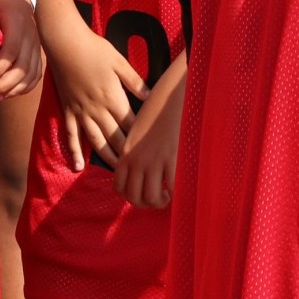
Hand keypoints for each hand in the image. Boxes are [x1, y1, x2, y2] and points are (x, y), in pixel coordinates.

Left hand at [0, 0, 43, 103]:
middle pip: (23, 66)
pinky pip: (36, 74)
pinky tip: (9, 94)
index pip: (12, 50)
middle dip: (5, 84)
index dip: (0, 67)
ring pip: (31, 73)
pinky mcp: (37, 52)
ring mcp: (36, 45)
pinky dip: (25, 87)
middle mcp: (31, 36)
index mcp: (17, 23)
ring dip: (14, 89)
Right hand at [44, 17, 142, 170]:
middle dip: (128, 153)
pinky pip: (71, 136)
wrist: (65, 43)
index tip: (151, 149)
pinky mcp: (68, 111)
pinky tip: (78, 166)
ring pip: (96, 141)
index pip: (130, 123)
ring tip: (117, 173)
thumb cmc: (95, 49)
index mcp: (113, 97)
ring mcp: (81, 112)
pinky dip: (74, 152)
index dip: (140, 137)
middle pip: (115, 137)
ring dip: (107, 157)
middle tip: (138, 168)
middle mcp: (97, 109)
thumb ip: (135, 81)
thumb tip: (151, 96)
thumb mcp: (120, 61)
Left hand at [113, 86, 180, 207]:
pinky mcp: (171, 159)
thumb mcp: (137, 132)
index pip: (120, 188)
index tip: (141, 193)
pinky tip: (178, 187)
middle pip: (134, 197)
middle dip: (145, 203)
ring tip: (167, 195)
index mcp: (125, 154)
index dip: (130, 196)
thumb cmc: (157, 111)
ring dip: (159, 202)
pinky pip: (172, 188)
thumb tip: (141, 169)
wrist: (172, 95)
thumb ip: (134, 151)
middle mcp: (136, 160)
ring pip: (151, 197)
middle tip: (156, 198)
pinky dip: (175, 194)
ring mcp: (153, 161)